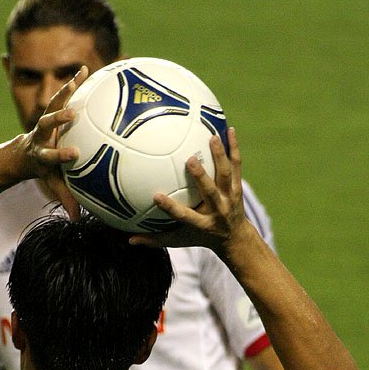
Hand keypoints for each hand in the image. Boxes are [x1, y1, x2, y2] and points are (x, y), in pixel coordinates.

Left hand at [19, 66, 87, 219]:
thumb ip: (65, 198)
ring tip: (80, 77)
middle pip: (47, 124)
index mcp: (42, 154)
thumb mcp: (52, 183)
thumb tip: (78, 219)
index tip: (74, 154)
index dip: (61, 154)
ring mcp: (45, 121)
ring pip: (53, 104)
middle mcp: (41, 135)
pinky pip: (62, 95)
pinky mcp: (51, 110)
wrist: (23, 153)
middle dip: (58, 119)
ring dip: (66, 91)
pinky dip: (73, 83)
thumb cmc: (43, 170)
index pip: (51, 156)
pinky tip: (85, 70)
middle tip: (71, 114)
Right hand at [129, 127, 248, 251]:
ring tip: (212, 137)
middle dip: (200, 177)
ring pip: (225, 175)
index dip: (170, 207)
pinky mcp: (238, 187)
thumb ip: (156, 239)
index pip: (184, 216)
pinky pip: (236, 165)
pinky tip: (229, 129)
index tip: (155, 196)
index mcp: (202, 224)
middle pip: (209, 192)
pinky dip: (234, 147)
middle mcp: (218, 210)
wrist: (235, 237)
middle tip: (190, 159)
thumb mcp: (180, 240)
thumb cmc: (201, 236)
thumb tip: (130, 240)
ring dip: (220, 156)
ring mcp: (230, 197)